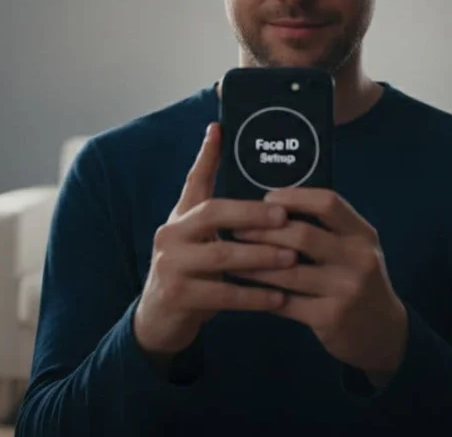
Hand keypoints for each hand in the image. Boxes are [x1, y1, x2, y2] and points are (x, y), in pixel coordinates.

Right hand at [133, 123, 297, 365]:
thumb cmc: (190, 272)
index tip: (220, 130)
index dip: (207, 155)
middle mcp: (170, 235)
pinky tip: (280, 298)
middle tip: (285, 216)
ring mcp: (170, 266)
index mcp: (180, 217)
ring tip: (292, 258)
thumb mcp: (196, 238)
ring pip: (221, 256)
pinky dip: (254, 296)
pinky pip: (223, 295)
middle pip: (213, 214)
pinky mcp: (177, 297)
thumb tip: (224, 153)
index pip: (195, 181)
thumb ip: (214, 208)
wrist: (159, 321)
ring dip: (261, 257)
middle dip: (252, 214)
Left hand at [230, 187, 408, 384]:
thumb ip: (329, 228)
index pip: (328, 202)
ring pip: (288, 271)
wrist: (384, 333)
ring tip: (232, 256)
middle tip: (236, 229)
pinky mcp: (330, 317)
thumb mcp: (357, 249)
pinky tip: (243, 288)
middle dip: (262, 231)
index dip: (293, 197)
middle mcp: (358, 258)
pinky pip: (285, 302)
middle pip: (302, 235)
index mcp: (363, 234)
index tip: (266, 200)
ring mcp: (345, 290)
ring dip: (253, 263)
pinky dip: (260, 294)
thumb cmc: (360, 282)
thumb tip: (276, 207)